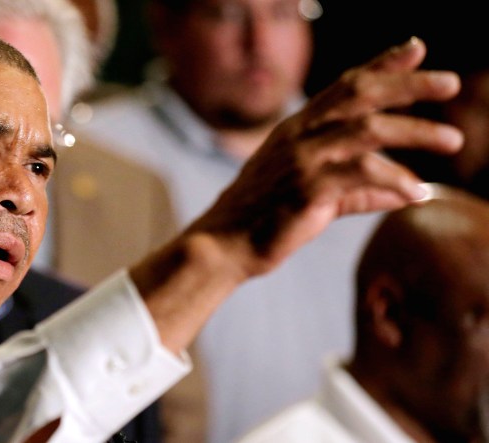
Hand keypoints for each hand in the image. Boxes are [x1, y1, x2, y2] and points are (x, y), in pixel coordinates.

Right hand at [130, 37, 462, 353]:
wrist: (223, 244)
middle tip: (450, 82)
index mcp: (296, 129)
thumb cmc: (263, 219)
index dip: (382, 64)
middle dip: (408, 84)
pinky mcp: (306, 188)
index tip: (416, 48)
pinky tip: (418, 193)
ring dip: (416, 131)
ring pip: (368, 130)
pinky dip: (396, 180)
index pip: (344, 86)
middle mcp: (299, 135)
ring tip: (453, 140)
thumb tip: (408, 191)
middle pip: (360, 95)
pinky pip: (362, 174)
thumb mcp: (313, 194)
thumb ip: (360, 189)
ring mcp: (302, 159)